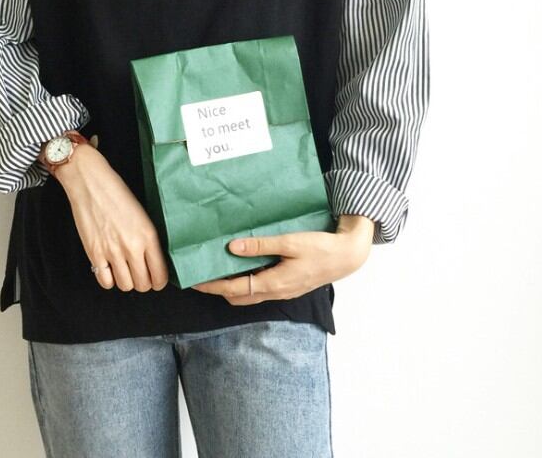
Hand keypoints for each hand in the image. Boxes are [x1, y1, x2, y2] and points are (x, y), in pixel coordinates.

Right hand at [54, 144, 168, 292]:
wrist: (91, 183)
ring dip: (127, 281)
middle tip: (142, 275)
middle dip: (144, 283)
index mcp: (148, 236)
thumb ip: (149, 238)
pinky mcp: (94, 253)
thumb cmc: (117, 192)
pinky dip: (109, 279)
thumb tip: (155, 259)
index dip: (160, 281)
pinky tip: (110, 269)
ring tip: (126, 271)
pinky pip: (105, 281)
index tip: (157, 279)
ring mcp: (112, 252)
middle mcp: (132, 247)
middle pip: (143, 284)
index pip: (160, 274)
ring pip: (125, 286)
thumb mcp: (143, 214)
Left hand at [190, 214, 373, 304]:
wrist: (346, 256)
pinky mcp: (289, 286)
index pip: (234, 290)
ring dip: (233, 286)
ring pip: (250, 295)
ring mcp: (283, 291)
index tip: (195, 282)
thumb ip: (261, 246)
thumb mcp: (289, 242)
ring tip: (220, 269)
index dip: (213, 287)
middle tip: (203, 274)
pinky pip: (261, 289)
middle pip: (239, 297)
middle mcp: (276, 292)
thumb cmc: (320, 248)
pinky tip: (245, 266)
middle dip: (219, 289)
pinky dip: (248, 282)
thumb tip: (232, 248)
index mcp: (273, 283)